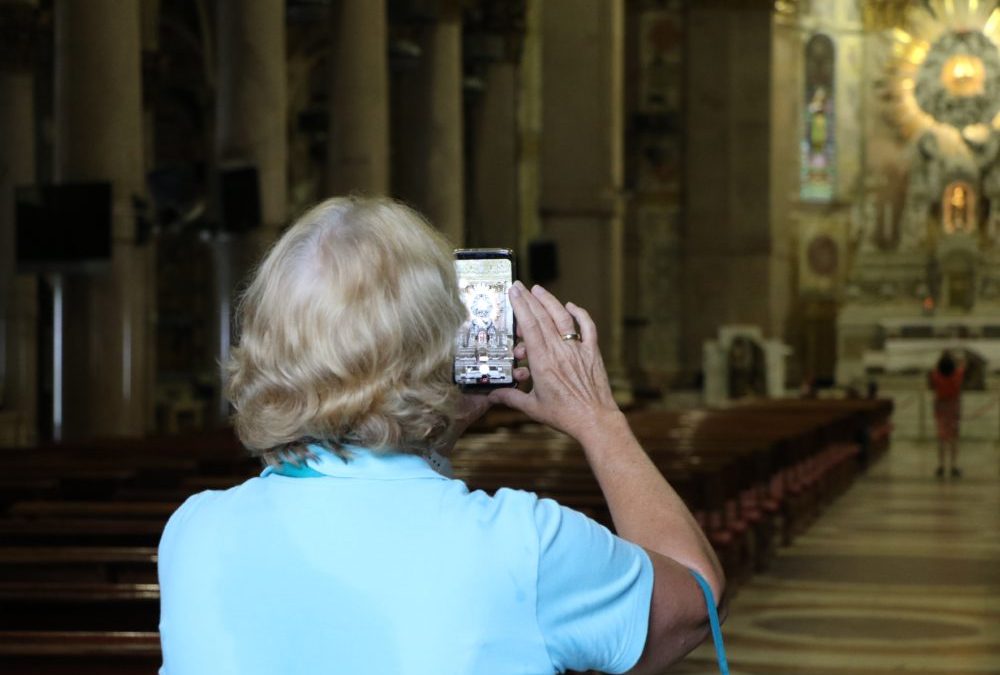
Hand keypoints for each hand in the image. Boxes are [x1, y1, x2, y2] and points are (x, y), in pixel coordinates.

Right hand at [488, 282, 619, 440]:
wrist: (595, 420)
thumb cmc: (565, 416)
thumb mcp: (533, 408)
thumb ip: (511, 398)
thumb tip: (492, 396)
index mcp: (542, 362)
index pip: (529, 327)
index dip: (520, 306)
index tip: (513, 293)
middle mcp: (559, 351)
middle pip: (543, 317)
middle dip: (529, 298)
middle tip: (519, 286)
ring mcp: (577, 349)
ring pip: (562, 318)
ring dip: (550, 301)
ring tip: (538, 290)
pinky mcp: (592, 352)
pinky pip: (587, 327)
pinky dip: (579, 314)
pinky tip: (571, 306)